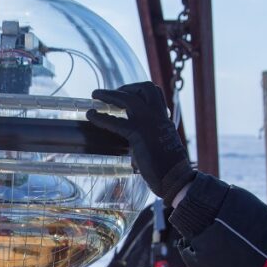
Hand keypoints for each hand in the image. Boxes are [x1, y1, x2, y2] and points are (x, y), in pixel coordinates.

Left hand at [86, 82, 195, 205]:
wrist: (176, 179)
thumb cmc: (169, 169)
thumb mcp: (162, 146)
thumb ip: (150, 140)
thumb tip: (136, 149)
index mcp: (164, 120)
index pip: (155, 93)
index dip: (138, 89)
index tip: (125, 94)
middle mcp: (159, 117)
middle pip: (144, 88)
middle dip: (125, 87)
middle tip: (109, 94)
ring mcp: (149, 123)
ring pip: (128, 99)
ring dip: (109, 94)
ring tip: (95, 94)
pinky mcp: (138, 135)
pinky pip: (116, 121)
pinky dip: (101, 117)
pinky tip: (91, 115)